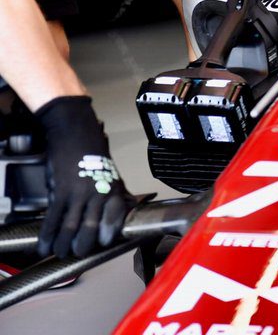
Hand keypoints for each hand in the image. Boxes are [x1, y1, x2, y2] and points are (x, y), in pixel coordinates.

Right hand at [35, 96, 131, 258]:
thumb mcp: (111, 170)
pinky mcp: (59, 192)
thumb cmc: (92, 149)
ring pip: (71, 227)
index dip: (107, 234)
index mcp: (112, 188)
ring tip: (59, 253)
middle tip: (78, 255)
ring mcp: (77, 194)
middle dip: (83, 245)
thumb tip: (125, 206)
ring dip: (63, 244)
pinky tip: (44, 245)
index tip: (103, 245)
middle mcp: (97, 193)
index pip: (114, 218)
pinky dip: (47, 234)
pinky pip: (53, 218)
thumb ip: (115, 191)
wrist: (74, 130)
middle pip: (91, 228)